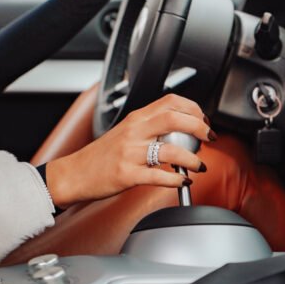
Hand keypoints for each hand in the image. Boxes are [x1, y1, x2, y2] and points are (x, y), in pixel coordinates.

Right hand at [44, 94, 215, 207]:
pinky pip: (159, 176)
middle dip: (199, 127)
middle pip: (174, 118)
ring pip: (171, 149)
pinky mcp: (127, 175)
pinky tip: (182, 181)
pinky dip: (176, 180)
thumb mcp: (125, 132)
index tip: (203, 120)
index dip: (193, 108)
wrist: (74, 174)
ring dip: (192, 159)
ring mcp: (130, 153)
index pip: (170, 101)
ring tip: (199, 166)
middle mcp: (134, 132)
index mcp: (135, 118)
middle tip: (210, 137)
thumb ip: (148, 127)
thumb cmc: (101, 156)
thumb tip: (179, 128)